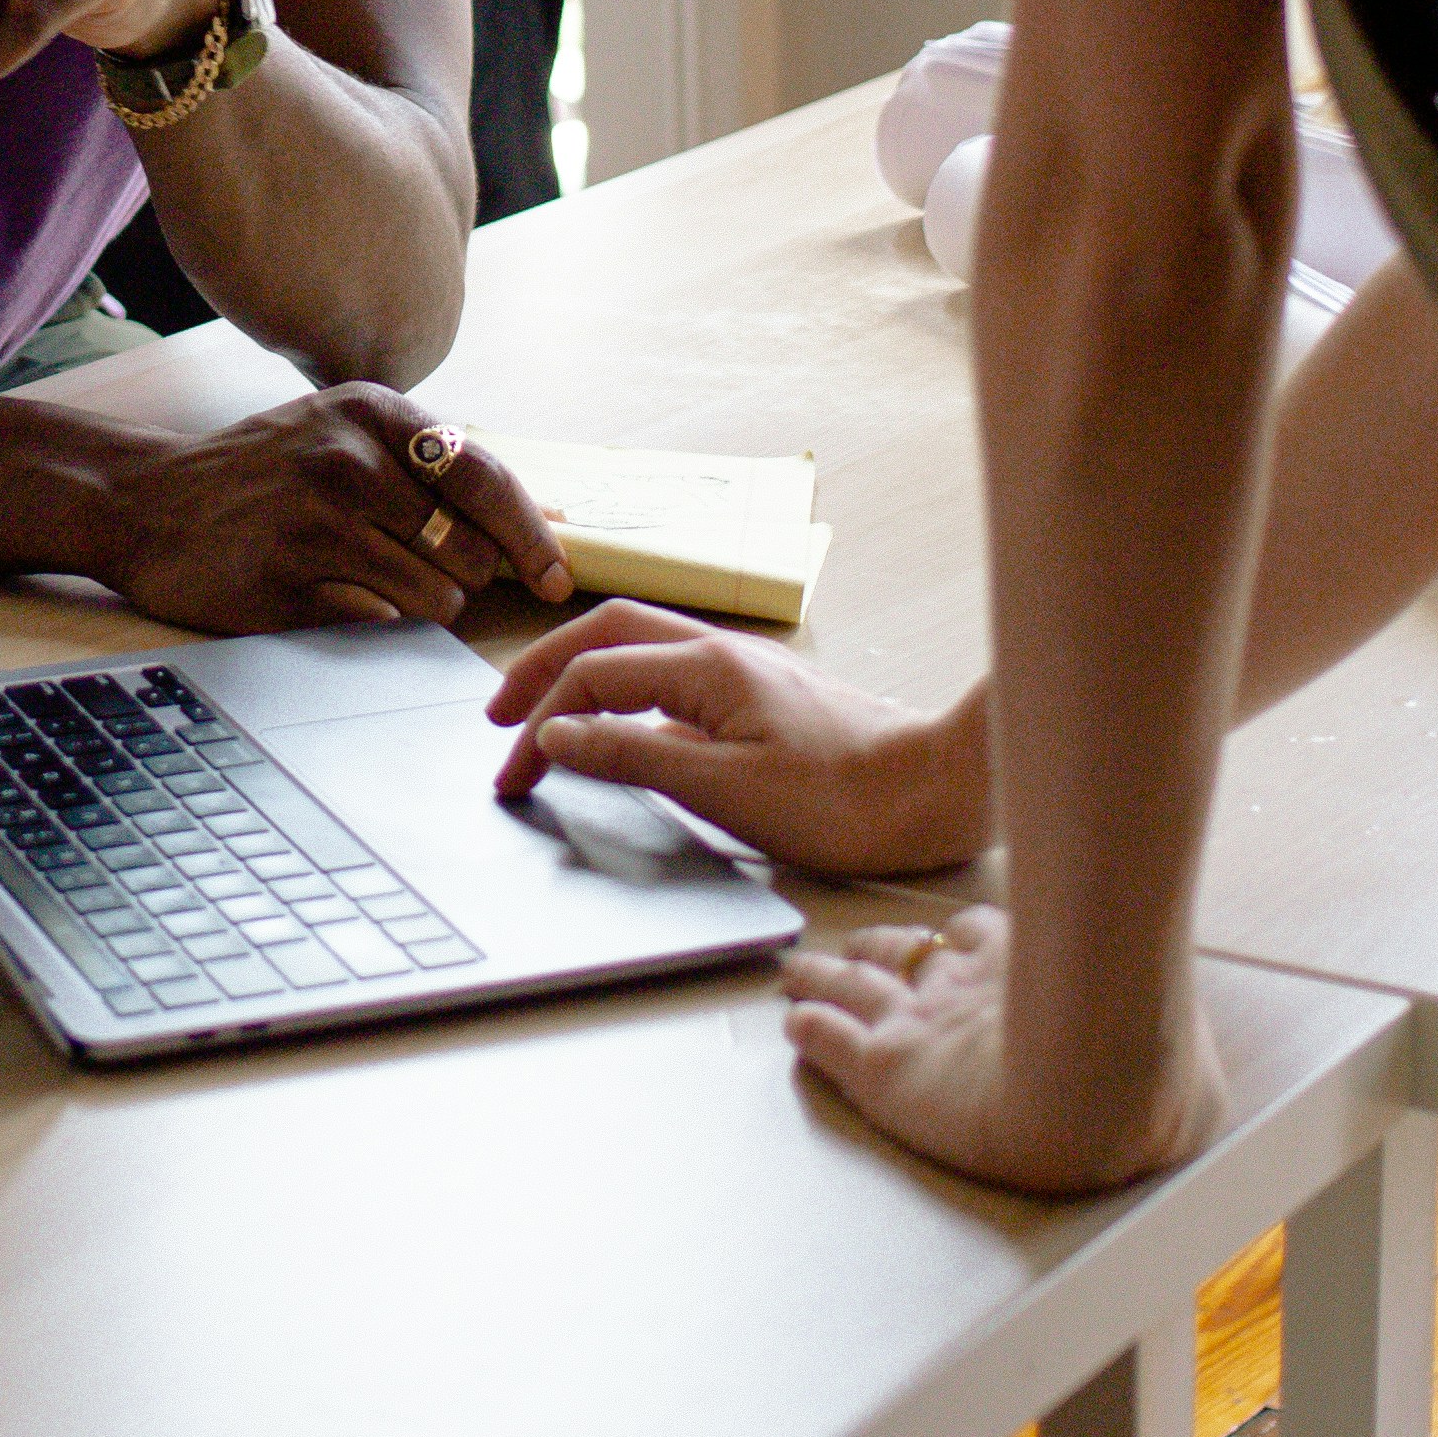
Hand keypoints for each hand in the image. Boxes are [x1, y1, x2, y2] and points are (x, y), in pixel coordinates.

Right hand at [92, 389, 574, 633]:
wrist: (143, 501)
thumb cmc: (260, 473)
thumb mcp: (343, 434)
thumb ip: (434, 468)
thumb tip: (550, 520)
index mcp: (375, 413)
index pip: (490, 481)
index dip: (535, 537)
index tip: (557, 577)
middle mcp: (350, 457)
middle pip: (473, 548)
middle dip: (467, 574)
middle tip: (421, 568)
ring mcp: (317, 518)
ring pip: (436, 594)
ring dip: (423, 604)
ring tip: (371, 579)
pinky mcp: (288, 577)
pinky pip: (378, 619)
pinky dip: (373, 616)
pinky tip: (330, 590)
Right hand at [486, 605, 988, 877]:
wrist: (940, 792)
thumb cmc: (846, 800)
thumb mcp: (725, 791)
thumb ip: (632, 756)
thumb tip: (558, 735)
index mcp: (705, 667)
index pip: (592, 678)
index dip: (539, 725)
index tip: (511, 777)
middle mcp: (721, 655)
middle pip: (606, 636)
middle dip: (542, 671)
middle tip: (497, 718)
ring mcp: (744, 674)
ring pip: (640, 650)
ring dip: (583, 674)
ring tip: (544, 713)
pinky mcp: (763, 700)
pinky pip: (672, 679)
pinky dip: (625, 693)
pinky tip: (622, 729)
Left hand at [780, 908, 1227, 1194]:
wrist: (1096, 1099)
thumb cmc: (1139, 1076)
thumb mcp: (1159, 1055)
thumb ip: (1160, 1064)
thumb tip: (1201, 1098)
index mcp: (1024, 972)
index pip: (975, 939)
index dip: (952, 941)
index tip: (941, 939)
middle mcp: (963, 987)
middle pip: (902, 952)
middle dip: (875, 951)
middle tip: (849, 950)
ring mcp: (918, 1024)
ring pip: (850, 987)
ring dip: (821, 979)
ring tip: (794, 973)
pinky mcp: (884, 1070)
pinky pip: (829, 1042)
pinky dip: (808, 1030)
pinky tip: (793, 1024)